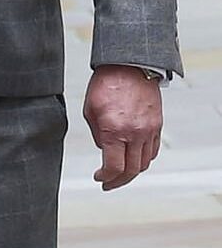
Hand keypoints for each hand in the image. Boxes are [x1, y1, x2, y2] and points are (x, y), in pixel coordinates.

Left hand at [83, 65, 162, 190]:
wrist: (130, 65)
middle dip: (118, 181)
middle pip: (131, 170)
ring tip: (120, 171)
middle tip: (108, 183)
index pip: (114, 167)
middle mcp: (135, 133)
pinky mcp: (157, 125)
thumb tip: (104, 149)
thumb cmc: (107, 83)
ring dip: (131, 171)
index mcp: (114, 130)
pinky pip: (152, 150)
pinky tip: (133, 157)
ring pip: (143, 162)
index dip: (106, 177)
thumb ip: (97, 134)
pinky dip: (143, 158)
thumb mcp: (90, 110)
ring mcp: (149, 130)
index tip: (99, 177)